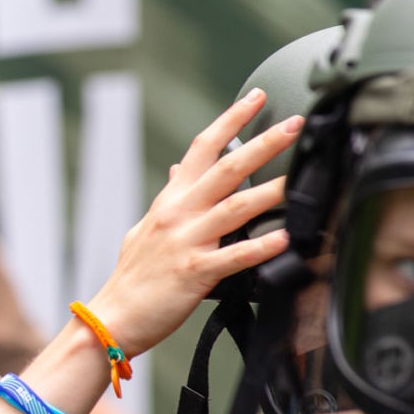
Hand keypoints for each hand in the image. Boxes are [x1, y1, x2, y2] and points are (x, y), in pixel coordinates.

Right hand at [87, 89, 299, 356]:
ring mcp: (186, 241)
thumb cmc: (133, 276)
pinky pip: (233, 257)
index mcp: (171, 200)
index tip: (256, 97)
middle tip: (295, 124)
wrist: (112, 315)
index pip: (201, 148)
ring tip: (301, 179)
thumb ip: (168, 198)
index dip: (230, 120)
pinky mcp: (194, 273)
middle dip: (263, 143)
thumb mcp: (145, 227)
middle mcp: (179, 214)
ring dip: (271, 191)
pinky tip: (283, 239)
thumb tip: (177, 169)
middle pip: (226, 168)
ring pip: (235, 208)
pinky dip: (259, 247)